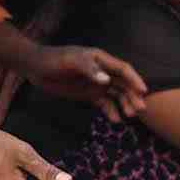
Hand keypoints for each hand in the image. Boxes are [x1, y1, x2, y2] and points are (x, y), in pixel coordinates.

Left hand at [27, 45, 148, 122]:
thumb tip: (107, 81)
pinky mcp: (89, 94)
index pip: (122, 69)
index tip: (143, 91)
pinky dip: (111, 111)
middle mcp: (102, 72)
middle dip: (133, 96)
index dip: (134, 79)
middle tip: (140, 110)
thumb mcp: (70, 61)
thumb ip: (89, 69)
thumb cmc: (54, 60)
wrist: (36, 68)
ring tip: (129, 116)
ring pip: (116, 95)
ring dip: (124, 104)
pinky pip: (104, 104)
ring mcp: (96, 84)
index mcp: (100, 59)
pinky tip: (115, 120)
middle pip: (123, 84)